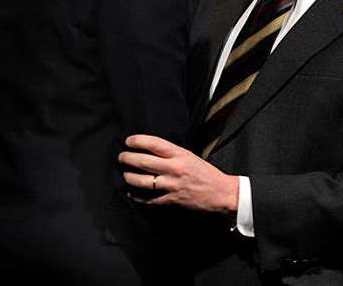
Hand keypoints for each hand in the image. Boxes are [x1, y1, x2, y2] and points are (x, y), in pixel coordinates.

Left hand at [118, 134, 238, 215]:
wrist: (220, 193)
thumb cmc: (205, 172)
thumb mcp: (189, 156)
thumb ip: (171, 153)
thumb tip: (149, 149)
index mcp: (180, 155)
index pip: (154, 144)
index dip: (138, 141)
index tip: (129, 141)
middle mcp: (174, 169)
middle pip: (144, 162)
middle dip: (128, 158)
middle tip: (122, 157)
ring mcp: (171, 186)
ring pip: (142, 181)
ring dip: (130, 177)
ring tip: (126, 174)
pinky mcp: (171, 201)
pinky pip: (148, 199)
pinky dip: (137, 196)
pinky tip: (132, 192)